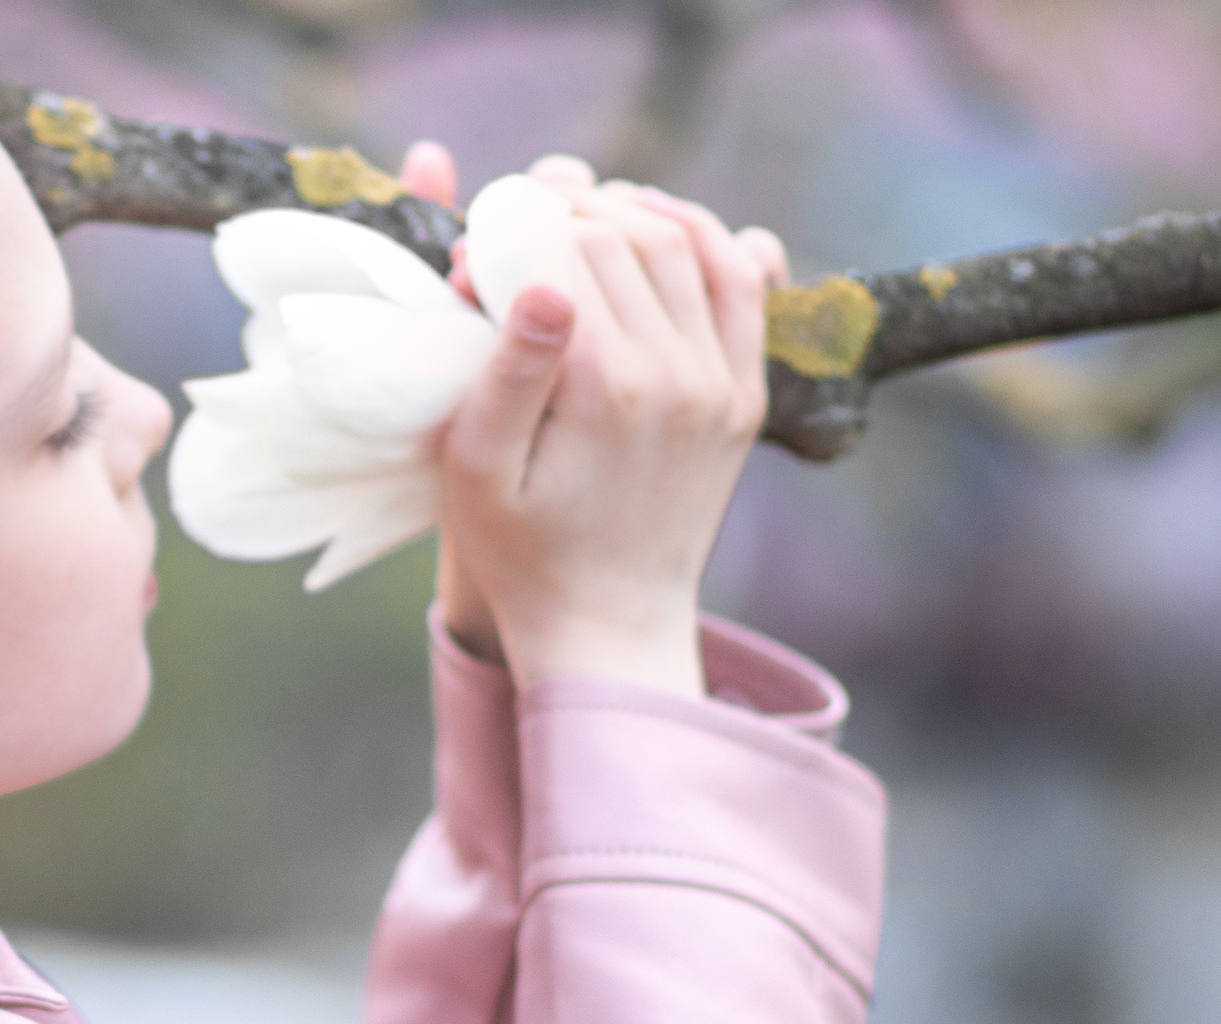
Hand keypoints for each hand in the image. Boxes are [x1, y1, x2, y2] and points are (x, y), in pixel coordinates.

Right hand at [407, 147, 786, 693]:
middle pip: (630, 236)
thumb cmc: (520, 551)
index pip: (568, 251)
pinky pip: (744, 285)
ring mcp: (722, 383)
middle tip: (527, 202)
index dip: (519, 221)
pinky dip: (710, 238)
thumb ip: (504, 373)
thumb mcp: (475, 471)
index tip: (481, 229)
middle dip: (573, 205)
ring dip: (638, 209)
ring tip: (588, 207)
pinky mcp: (744, 396)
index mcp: (605, 387)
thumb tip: (543, 285)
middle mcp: (677, 375)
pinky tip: (667, 228)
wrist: (608, 624)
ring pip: (692, 245)